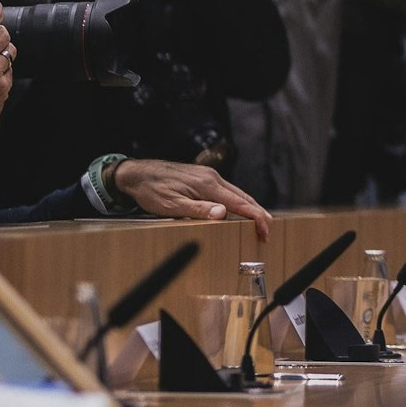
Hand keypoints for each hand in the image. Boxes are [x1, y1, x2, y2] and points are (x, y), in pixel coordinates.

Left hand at [112, 159, 272, 237]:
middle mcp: (212, 178)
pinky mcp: (203, 178)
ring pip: (236, 193)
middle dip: (258, 214)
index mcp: (208, 185)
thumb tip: (223, 213)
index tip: (265, 230)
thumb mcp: (172, 205)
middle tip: (267, 232)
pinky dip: (238, 203)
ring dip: (249, 208)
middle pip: (243, 197)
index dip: (255, 217)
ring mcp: (208, 176)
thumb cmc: (152, 190)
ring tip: (258, 224)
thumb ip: (198, 209)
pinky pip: (227, 191)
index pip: (239, 203)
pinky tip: (238, 210)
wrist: (138, 174)